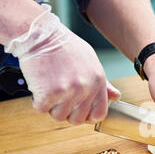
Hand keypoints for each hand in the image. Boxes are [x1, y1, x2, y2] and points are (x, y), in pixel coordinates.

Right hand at [5, 5, 119, 124]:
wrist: (41, 34)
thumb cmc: (65, 47)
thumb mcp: (91, 61)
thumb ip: (103, 83)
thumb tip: (116, 96)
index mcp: (98, 81)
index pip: (99, 113)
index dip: (88, 116)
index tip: (79, 111)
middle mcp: (86, 88)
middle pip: (78, 119)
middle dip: (67, 112)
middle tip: (59, 98)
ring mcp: (68, 92)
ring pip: (59, 116)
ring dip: (51, 106)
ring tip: (49, 88)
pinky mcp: (49, 93)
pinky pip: (42, 109)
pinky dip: (38, 100)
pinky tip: (39, 85)